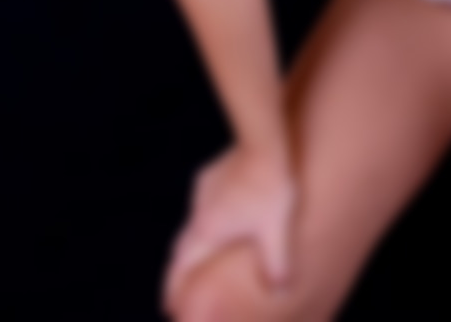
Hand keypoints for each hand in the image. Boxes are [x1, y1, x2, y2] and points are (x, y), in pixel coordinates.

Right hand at [161, 144, 298, 316]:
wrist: (266, 144)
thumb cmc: (271, 188)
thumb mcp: (277, 232)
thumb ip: (276, 265)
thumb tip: (281, 291)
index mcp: (208, 230)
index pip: (181, 266)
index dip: (174, 289)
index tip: (169, 308)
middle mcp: (199, 211)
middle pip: (182, 247)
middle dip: (182, 268)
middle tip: (182, 286)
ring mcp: (203, 190)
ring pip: (195, 222)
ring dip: (197, 240)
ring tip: (206, 253)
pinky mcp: (211, 173)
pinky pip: (206, 201)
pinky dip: (211, 215)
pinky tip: (226, 215)